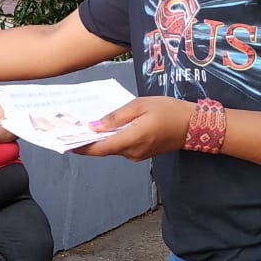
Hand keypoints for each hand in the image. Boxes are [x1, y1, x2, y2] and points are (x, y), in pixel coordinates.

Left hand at [76, 96, 194, 160]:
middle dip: (89, 141)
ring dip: (101, 139)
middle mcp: (132, 152)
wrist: (194, 125)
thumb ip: (117, 117)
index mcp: (131, 139)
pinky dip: (113, 139)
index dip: (82, 147)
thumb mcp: (141, 105)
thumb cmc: (169, 111)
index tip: (66, 142)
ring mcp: (138, 155)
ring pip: (113, 148)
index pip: (100, 148)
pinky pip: (123, 147)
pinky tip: (108, 127)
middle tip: (73, 129)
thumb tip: (95, 126)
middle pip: (104, 149)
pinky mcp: (142, 153)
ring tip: (88, 124)